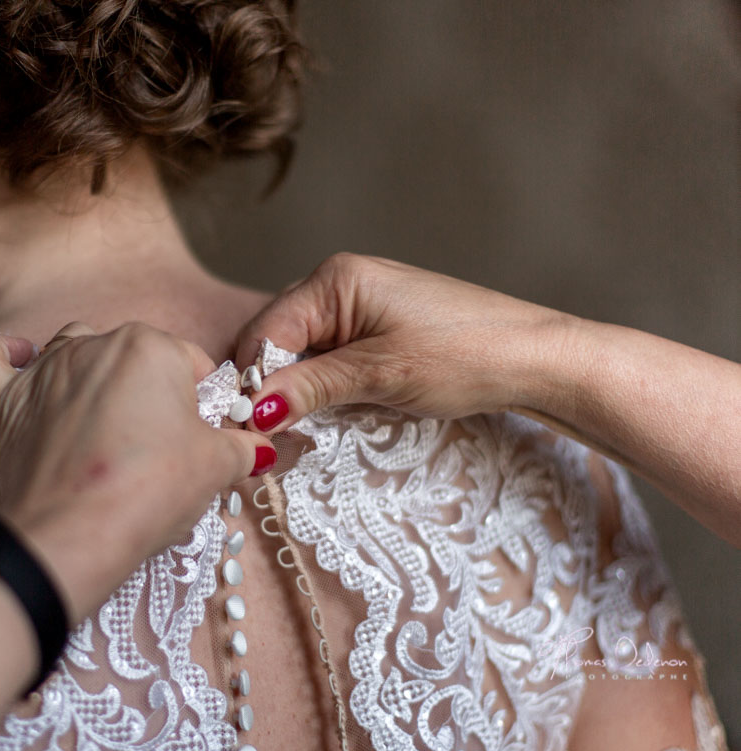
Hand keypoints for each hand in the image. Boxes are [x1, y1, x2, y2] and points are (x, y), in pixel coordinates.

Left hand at [0, 322, 274, 621]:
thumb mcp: (217, 468)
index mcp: (152, 347)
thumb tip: (260, 446)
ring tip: (104, 419)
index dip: (201, 406)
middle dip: (150, 394)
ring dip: (90, 372)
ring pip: (73, 349)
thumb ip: (244, 446)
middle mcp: (95, 343)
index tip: (200, 440)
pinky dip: (3, 355)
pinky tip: (15, 356)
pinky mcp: (7, 401)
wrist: (75, 535)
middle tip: (157, 448)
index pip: (192, 366)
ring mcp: (46, 370)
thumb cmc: (150, 492)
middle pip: (135, 358)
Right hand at [234, 252, 579, 430]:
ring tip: (315, 425)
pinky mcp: (378, 327)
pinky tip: (345, 408)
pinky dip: (330, 386)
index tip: (249, 430)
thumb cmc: (465, 356)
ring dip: (304, 390)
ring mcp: (360, 304)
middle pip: (278, 340)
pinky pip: (331, 357)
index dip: (252, 381)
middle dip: (275, 386)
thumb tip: (251, 411)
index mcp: (334, 279)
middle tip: (277, 435)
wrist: (536, 359)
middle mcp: (340, 283)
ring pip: (304, 353)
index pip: (265, 331)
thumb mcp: (378, 376)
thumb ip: (310, 388)